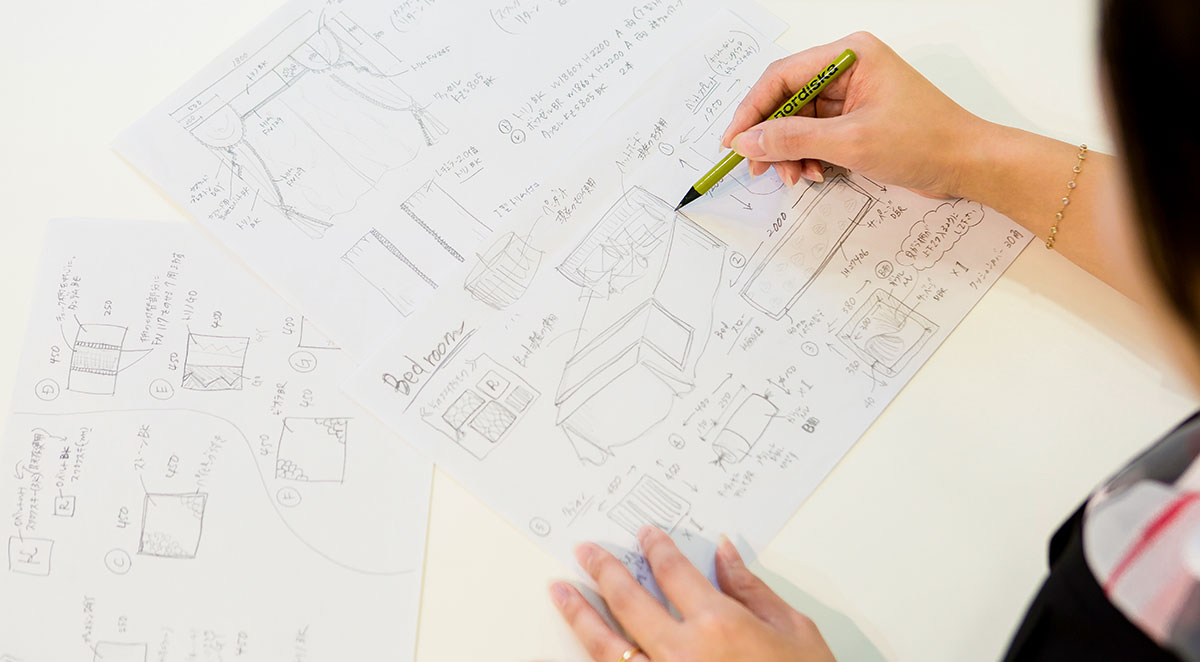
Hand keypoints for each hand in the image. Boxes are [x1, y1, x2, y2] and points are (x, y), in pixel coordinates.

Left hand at [549, 526, 835, 661]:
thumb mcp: (794, 631)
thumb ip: (753, 590)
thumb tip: (726, 555)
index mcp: (720, 625)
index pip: (674, 572)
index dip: (656, 548)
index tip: (645, 536)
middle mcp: (684, 654)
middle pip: (628, 601)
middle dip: (603, 571)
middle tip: (585, 553)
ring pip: (607, 646)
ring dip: (580, 615)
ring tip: (561, 592)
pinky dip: (599, 659)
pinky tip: (586, 647)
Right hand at [721, 31, 987, 197]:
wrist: (968, 165)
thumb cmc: (926, 141)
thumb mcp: (851, 142)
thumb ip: (793, 139)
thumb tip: (747, 142)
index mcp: (849, 55)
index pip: (782, 76)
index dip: (752, 110)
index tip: (734, 143)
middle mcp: (847, 68)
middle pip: (786, 99)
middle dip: (772, 137)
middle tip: (759, 169)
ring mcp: (852, 94)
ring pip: (798, 121)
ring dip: (790, 152)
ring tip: (796, 178)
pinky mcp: (856, 119)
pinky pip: (816, 135)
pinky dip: (808, 156)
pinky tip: (815, 174)